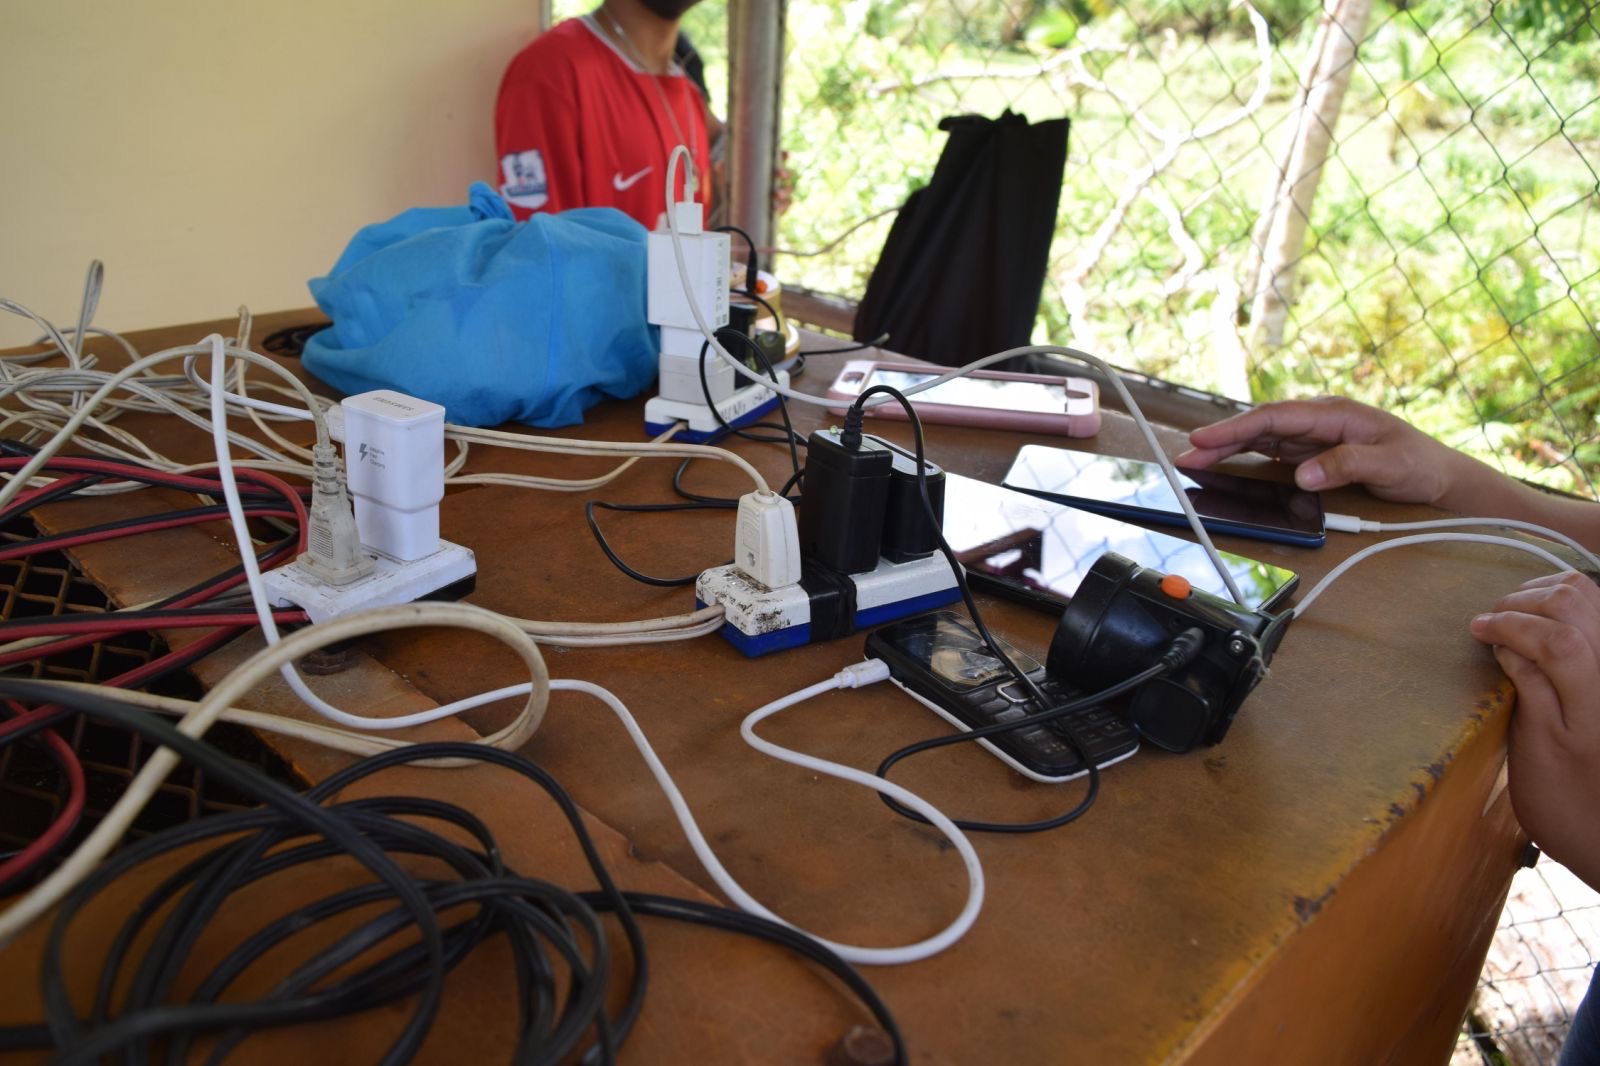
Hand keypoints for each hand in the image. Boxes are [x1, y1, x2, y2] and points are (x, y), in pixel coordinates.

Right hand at [1176, 397, 1464, 504]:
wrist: (1441, 477)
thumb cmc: (1419, 465)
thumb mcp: (1390, 465)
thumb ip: (1346, 465)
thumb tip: (1303, 473)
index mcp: (1334, 413)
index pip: (1275, 417)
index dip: (1237, 427)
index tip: (1205, 437)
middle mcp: (1319, 420)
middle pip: (1260, 425)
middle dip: (1221, 437)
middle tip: (1186, 453)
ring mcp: (1313, 436)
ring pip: (1261, 437)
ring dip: (1228, 447)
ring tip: (1195, 459)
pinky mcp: (1312, 452)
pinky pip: (1270, 450)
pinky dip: (1244, 455)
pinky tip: (1225, 462)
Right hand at [1471, 572, 1599, 891]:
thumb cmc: (1572, 808)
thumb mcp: (1537, 754)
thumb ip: (1530, 691)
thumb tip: (1506, 646)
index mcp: (1596, 695)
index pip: (1554, 634)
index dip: (1509, 623)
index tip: (1476, 630)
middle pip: (1576, 601)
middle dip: (1525, 601)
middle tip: (1492, 622)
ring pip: (1594, 599)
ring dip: (1549, 598)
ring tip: (1517, 618)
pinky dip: (1574, 610)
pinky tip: (1548, 627)